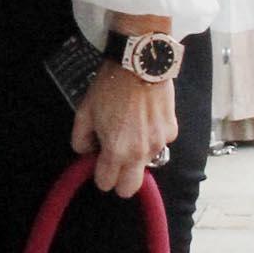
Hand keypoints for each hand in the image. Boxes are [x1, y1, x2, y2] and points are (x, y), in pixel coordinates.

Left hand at [71, 63, 176, 197]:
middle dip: (120, 181)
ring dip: (137, 156)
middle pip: (130, 189)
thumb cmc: (110, 87)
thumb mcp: (84, 112)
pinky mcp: (172, 131)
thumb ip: (81, 140)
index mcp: (116, 151)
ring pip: (146, 164)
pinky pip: (159, 144)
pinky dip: (151, 138)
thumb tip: (86, 152)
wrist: (140, 64)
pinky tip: (145, 119)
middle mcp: (140, 153)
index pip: (106, 184)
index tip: (98, 163)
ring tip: (130, 129)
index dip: (99, 176)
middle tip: (114, 161)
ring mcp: (159, 143)